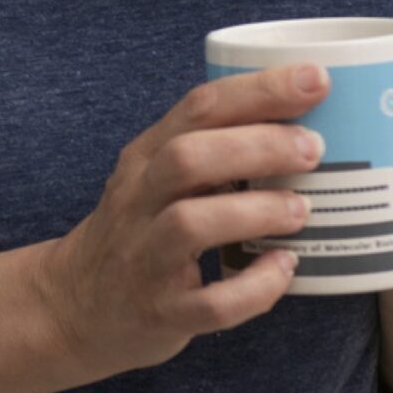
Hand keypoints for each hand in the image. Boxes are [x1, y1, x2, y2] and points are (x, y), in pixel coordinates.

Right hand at [35, 65, 329, 379]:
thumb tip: (306, 122)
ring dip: (254, 211)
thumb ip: (211, 150)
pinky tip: (285, 269)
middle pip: (187, 158)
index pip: (197, 108)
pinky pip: (211, 304)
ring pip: (190, 223)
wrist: (77, 306)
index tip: (315, 79)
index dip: (258, 90)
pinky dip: (254, 287)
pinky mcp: (162, 312)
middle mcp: (138, 201)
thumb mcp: (156, 178)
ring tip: (300, 209)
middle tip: (313, 148)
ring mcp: (146, 259)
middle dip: (257, 146)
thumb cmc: (140, 231)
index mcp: (145, 158)